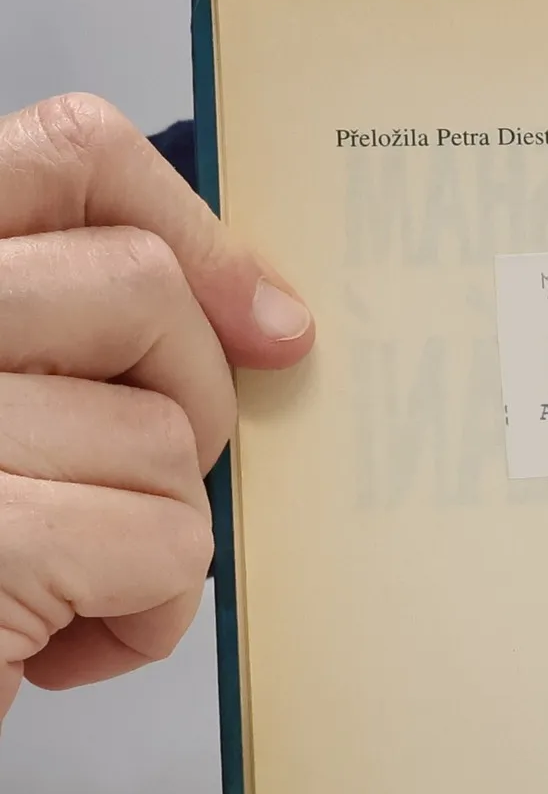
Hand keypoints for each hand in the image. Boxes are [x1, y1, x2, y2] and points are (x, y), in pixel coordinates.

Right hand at [0, 95, 313, 726]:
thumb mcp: (17, 403)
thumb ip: (97, 331)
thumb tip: (276, 324)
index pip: (69, 152)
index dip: (190, 228)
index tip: (264, 322)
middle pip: (142, 289)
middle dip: (186, 403)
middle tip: (118, 484)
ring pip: (168, 433)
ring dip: (152, 528)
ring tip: (62, 576)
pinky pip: (169, 544)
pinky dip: (145, 615)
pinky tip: (59, 641)